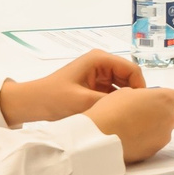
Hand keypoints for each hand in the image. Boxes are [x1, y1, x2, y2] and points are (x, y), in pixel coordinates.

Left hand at [0, 51, 146, 125]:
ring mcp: (99, 73)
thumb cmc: (53, 98)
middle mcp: (101, 63)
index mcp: (99, 59)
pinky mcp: (95, 84)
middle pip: (129, 77)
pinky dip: (116, 102)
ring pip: (123, 86)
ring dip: (124, 99)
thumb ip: (108, 102)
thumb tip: (131, 107)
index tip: (141, 106)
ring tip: (126, 115)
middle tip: (136, 113)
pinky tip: (116, 114)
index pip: (132, 69)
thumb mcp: (82, 101)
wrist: (32, 103)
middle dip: (133, 93)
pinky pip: (113, 92)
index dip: (140, 86)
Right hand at [86, 85, 173, 162]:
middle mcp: (169, 118)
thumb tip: (147, 100)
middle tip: (154, 115)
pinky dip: (148, 140)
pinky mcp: (155, 151)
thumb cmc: (110, 112)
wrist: (100, 138)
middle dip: (171, 115)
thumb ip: (145, 96)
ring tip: (135, 127)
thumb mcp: (127, 93)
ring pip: (167, 131)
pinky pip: (156, 143)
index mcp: (164, 99)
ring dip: (157, 129)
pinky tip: (132, 138)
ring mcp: (163, 136)